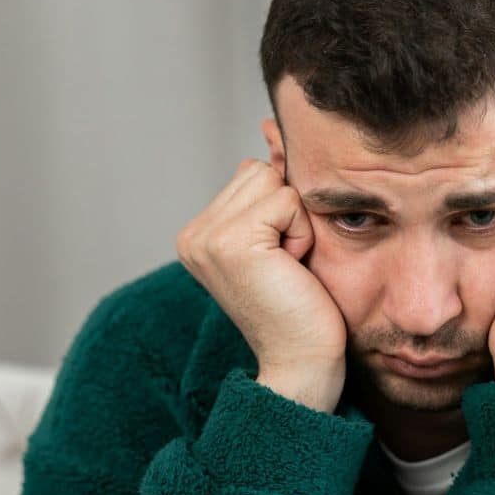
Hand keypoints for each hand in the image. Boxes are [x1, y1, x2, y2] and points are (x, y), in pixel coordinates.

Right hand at [176, 159, 346, 411]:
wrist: (301, 365)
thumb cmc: (301, 308)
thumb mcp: (282, 238)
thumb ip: (270, 189)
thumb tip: (273, 129)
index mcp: (198, 234)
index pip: (251, 175)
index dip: (281, 212)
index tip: (276, 262)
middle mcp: (193, 234)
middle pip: (259, 171)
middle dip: (287, 212)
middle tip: (284, 265)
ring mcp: (206, 237)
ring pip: (272, 180)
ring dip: (294, 221)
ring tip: (286, 266)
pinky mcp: (231, 242)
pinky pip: (287, 200)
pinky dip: (301, 233)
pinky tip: (290, 270)